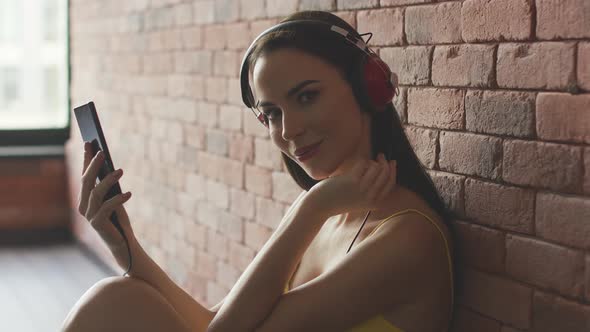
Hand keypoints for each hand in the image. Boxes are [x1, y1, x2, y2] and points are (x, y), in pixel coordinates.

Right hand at [78, 142, 135, 270]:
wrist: (124, 243)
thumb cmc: (119, 219)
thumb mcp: (114, 199)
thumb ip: (109, 187)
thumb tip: (112, 167)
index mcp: (85, 199)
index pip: (84, 176)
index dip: (85, 160)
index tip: (89, 143)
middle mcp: (83, 206)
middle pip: (86, 182)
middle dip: (93, 165)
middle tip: (102, 152)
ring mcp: (89, 216)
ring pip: (96, 193)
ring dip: (108, 180)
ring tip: (120, 171)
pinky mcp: (97, 223)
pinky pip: (107, 207)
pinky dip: (118, 199)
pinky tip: (128, 194)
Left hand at [308, 153, 397, 216]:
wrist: (321, 206)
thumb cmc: (338, 199)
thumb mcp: (358, 198)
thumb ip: (369, 188)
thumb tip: (380, 168)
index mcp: (374, 203)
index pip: (390, 185)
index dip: (393, 172)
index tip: (392, 163)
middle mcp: (370, 197)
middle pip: (385, 174)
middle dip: (385, 162)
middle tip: (381, 155)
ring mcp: (362, 189)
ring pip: (376, 168)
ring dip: (373, 161)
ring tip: (367, 161)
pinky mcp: (352, 181)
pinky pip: (364, 164)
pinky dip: (362, 161)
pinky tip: (357, 164)